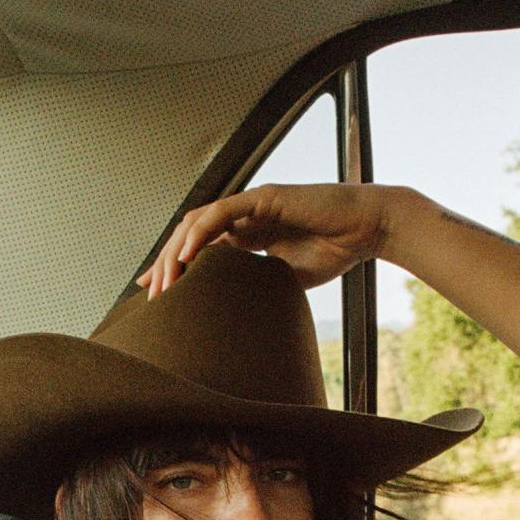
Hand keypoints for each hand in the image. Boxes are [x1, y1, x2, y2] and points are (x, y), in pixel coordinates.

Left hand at [135, 181, 400, 298]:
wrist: (366, 229)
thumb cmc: (336, 250)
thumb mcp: (289, 280)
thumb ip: (262, 290)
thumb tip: (242, 321)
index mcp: (247, 235)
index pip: (199, 250)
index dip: (174, 269)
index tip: (154, 294)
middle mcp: (242, 217)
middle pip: (190, 237)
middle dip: (167, 265)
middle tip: (153, 297)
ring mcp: (251, 205)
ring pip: (198, 224)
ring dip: (177, 252)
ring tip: (165, 281)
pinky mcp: (263, 198)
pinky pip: (222, 213)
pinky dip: (201, 233)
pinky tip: (187, 256)